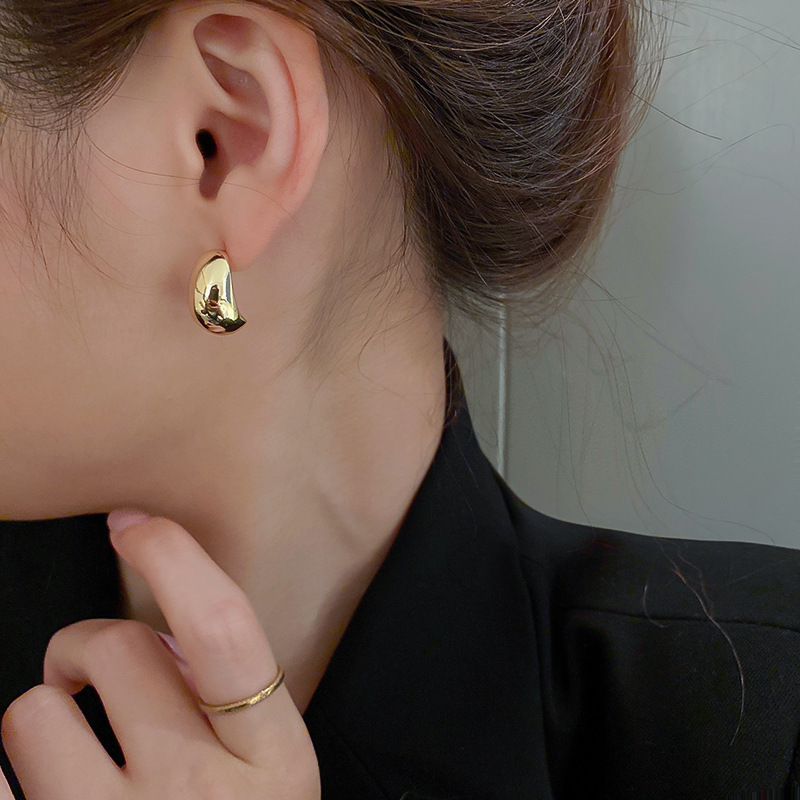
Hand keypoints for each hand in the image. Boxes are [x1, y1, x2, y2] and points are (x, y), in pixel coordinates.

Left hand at [0, 511, 320, 799]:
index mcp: (271, 762)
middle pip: (116, 651)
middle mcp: (198, 799)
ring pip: (32, 711)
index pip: (225, 632)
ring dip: (42, 715)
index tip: (134, 523)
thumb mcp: (266, 777)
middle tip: (88, 673)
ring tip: (66, 753)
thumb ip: (228, 700)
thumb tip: (153, 630)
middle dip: (88, 646)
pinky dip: (3, 775)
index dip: (177, 560)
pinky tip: (39, 792)